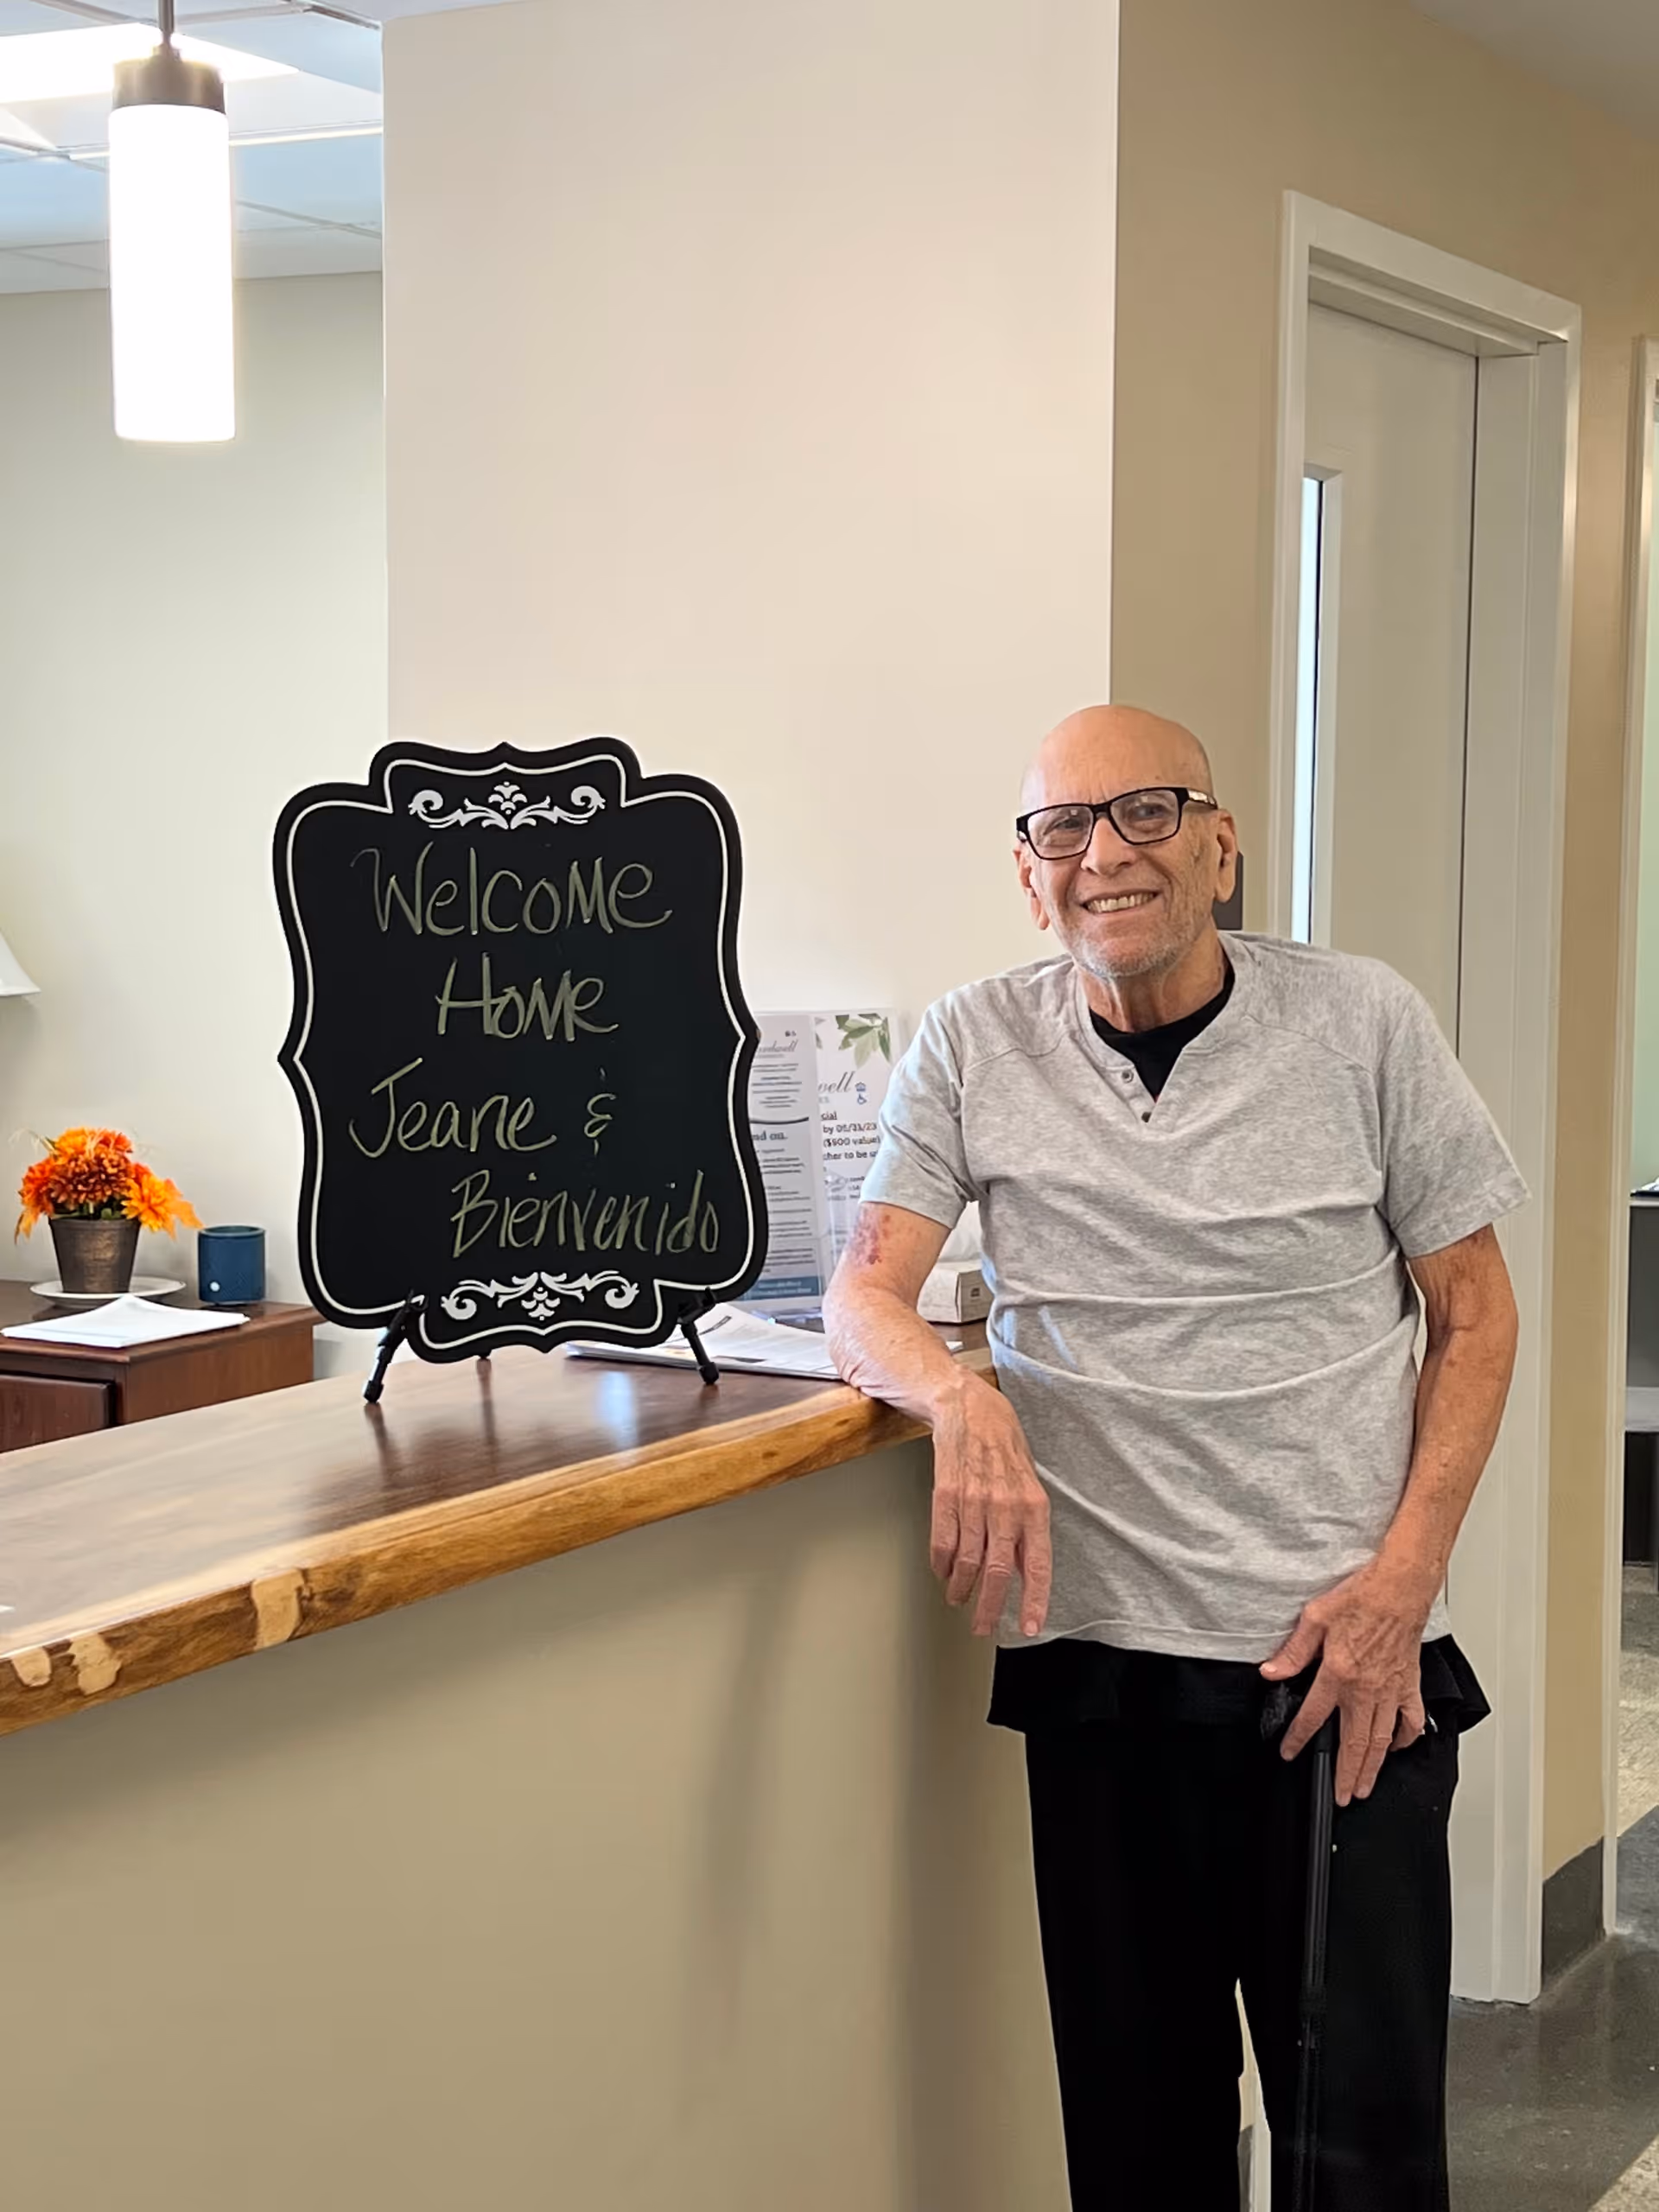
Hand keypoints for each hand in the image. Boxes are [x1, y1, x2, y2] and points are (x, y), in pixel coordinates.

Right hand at [929, 1380, 1051, 1638]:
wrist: (969, 1407)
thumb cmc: (1003, 1444)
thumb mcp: (1029, 1484)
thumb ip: (1028, 1529)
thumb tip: (1028, 1571)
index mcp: (1034, 1507)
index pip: (1038, 1564)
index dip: (1034, 1600)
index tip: (1031, 1627)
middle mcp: (1006, 1508)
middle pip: (998, 1572)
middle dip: (990, 1607)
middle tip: (982, 1626)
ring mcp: (975, 1502)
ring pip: (967, 1562)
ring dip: (962, 1588)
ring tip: (959, 1599)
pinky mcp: (946, 1495)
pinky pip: (943, 1542)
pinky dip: (941, 1564)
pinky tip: (943, 1573)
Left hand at [1260, 1558, 1434, 1803]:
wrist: (1400, 1587)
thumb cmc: (1362, 1596)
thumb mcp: (1315, 1618)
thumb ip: (1293, 1651)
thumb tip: (1272, 1672)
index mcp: (1339, 1674)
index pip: (1313, 1716)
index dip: (1298, 1738)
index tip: (1290, 1753)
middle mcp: (1366, 1689)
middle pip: (1354, 1742)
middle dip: (1346, 1773)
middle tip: (1343, 1796)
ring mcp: (1390, 1690)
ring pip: (1381, 1739)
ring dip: (1372, 1766)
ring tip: (1365, 1785)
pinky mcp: (1409, 1684)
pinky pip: (1410, 1719)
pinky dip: (1405, 1737)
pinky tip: (1398, 1747)